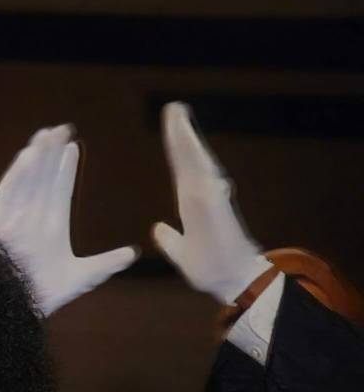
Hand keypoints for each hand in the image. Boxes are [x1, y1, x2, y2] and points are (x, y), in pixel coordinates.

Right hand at [0, 125, 136, 315]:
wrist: (17, 308)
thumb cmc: (44, 294)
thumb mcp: (82, 277)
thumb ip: (105, 264)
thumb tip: (133, 254)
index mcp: (50, 226)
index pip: (58, 189)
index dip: (65, 168)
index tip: (73, 147)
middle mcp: (31, 218)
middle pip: (42, 178)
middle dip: (50, 153)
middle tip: (62, 128)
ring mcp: (14, 218)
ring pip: (25, 180)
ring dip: (35, 157)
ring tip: (46, 134)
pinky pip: (7, 193)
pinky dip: (16, 175)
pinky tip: (27, 156)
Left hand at [152, 102, 271, 302]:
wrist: (233, 284)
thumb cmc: (211, 269)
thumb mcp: (181, 254)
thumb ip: (169, 241)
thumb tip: (158, 228)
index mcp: (192, 204)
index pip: (181, 170)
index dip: (176, 148)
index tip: (170, 126)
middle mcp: (203, 199)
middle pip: (189, 161)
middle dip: (181, 134)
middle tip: (173, 108)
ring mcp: (211, 204)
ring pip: (198, 167)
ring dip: (189, 143)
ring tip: (179, 120)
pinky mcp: (216, 213)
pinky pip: (205, 186)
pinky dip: (200, 168)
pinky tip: (191, 150)